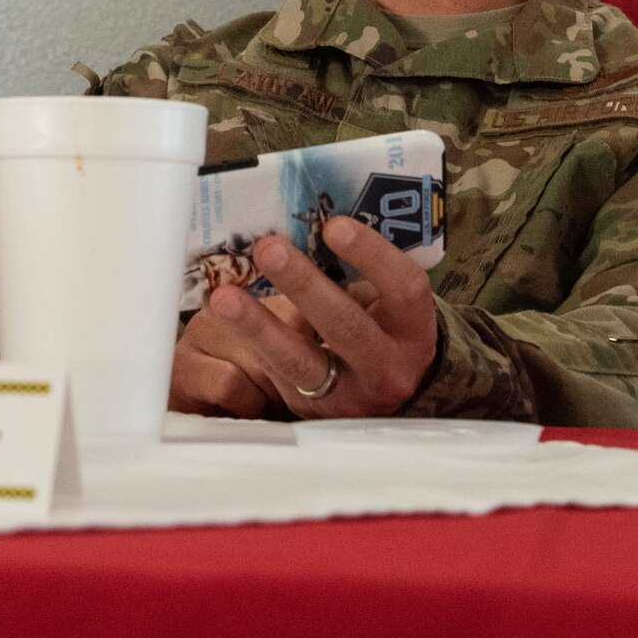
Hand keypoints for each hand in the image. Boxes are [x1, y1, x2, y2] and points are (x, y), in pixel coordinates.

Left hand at [170, 216, 438, 419]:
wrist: (384, 394)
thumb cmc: (378, 330)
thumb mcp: (384, 305)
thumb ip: (356, 275)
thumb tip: (304, 226)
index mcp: (414, 330)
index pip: (405, 289)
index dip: (372, 255)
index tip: (334, 225)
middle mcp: (389, 367)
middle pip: (347, 326)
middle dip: (304, 286)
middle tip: (269, 249)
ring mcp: (350, 395)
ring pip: (301, 361)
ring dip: (258, 326)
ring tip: (225, 296)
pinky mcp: (311, 411)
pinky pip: (275, 376)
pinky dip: (247, 344)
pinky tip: (224, 318)